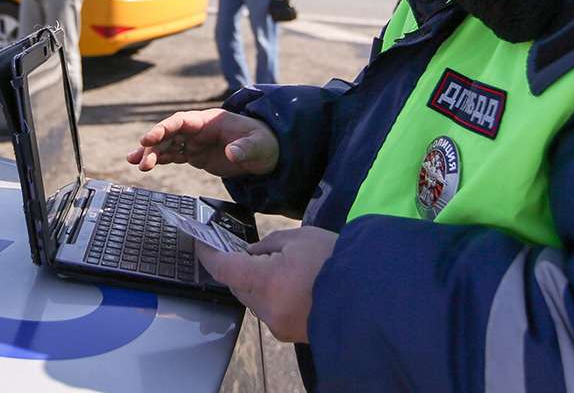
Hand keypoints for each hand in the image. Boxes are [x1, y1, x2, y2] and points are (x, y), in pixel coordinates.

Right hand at [126, 108, 277, 177]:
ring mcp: (195, 142)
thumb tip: (232, 153)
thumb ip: (245, 148)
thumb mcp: (257, 145)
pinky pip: (173, 155)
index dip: (164, 128)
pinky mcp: (195, 155)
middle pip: (169, 133)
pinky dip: (159, 160)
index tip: (149, 138)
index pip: (181, 120)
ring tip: (137, 165)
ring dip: (151, 154)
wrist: (265, 154)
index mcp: (209, 120)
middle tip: (140, 159)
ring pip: (168, 145)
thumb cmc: (262, 143)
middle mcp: (198, 129)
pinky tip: (146, 166)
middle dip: (153, 144)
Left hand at [197, 227, 337, 342]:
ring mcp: (278, 325)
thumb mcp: (300, 238)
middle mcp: (267, 308)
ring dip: (256, 284)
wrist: (371, 297)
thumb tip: (252, 255)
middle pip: (237, 287)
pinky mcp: (290, 334)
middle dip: (237, 269)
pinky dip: (272, 296)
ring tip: (277, 267)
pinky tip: (290, 284)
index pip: (223, 269)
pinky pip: (270, 311)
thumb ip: (269, 245)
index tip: (202, 243)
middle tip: (246, 251)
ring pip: (253, 301)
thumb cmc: (335, 261)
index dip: (209, 255)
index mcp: (265, 282)